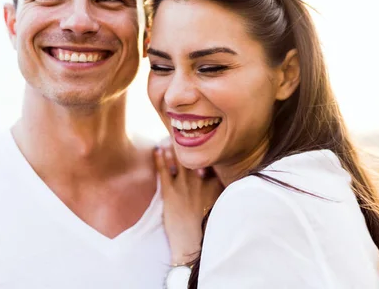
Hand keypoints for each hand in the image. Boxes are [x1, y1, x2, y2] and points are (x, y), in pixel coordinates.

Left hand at [154, 142, 223, 265]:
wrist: (193, 243)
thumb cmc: (209, 227)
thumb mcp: (221, 205)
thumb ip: (220, 189)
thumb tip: (218, 179)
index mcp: (215, 184)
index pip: (211, 161)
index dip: (205, 150)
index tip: (203, 140)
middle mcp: (201, 180)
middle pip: (194, 156)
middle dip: (189, 144)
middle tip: (183, 133)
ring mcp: (185, 185)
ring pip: (178, 160)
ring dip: (173, 148)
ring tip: (169, 139)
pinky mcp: (170, 192)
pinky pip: (164, 170)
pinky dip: (160, 159)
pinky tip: (157, 150)